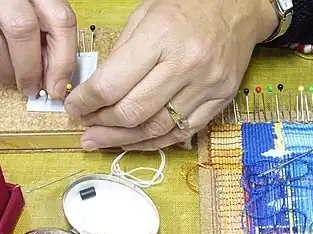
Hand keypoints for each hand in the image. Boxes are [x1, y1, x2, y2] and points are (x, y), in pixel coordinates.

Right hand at [0, 0, 76, 97]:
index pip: (59, 20)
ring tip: (12, 77)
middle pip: (21, 30)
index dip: (62, 59)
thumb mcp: (34, 9)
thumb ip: (49, 35)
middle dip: (29, 70)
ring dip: (6, 73)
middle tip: (32, 87)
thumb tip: (55, 79)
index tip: (58, 85)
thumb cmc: (8, 2)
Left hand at [64, 0, 278, 150]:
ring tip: (100, 140)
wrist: (238, 9)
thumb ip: (121, 54)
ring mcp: (206, 86)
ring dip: (122, 139)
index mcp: (161, 37)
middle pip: (132, 111)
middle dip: (101, 123)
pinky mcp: (220, 101)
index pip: (112, 83)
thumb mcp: (145, 15)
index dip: (86, 101)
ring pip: (156, 128)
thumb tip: (95, 90)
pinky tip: (133, 142)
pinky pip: (181, 133)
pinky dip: (153, 142)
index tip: (74, 106)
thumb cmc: (188, 6)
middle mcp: (185, 65)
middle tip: (85, 125)